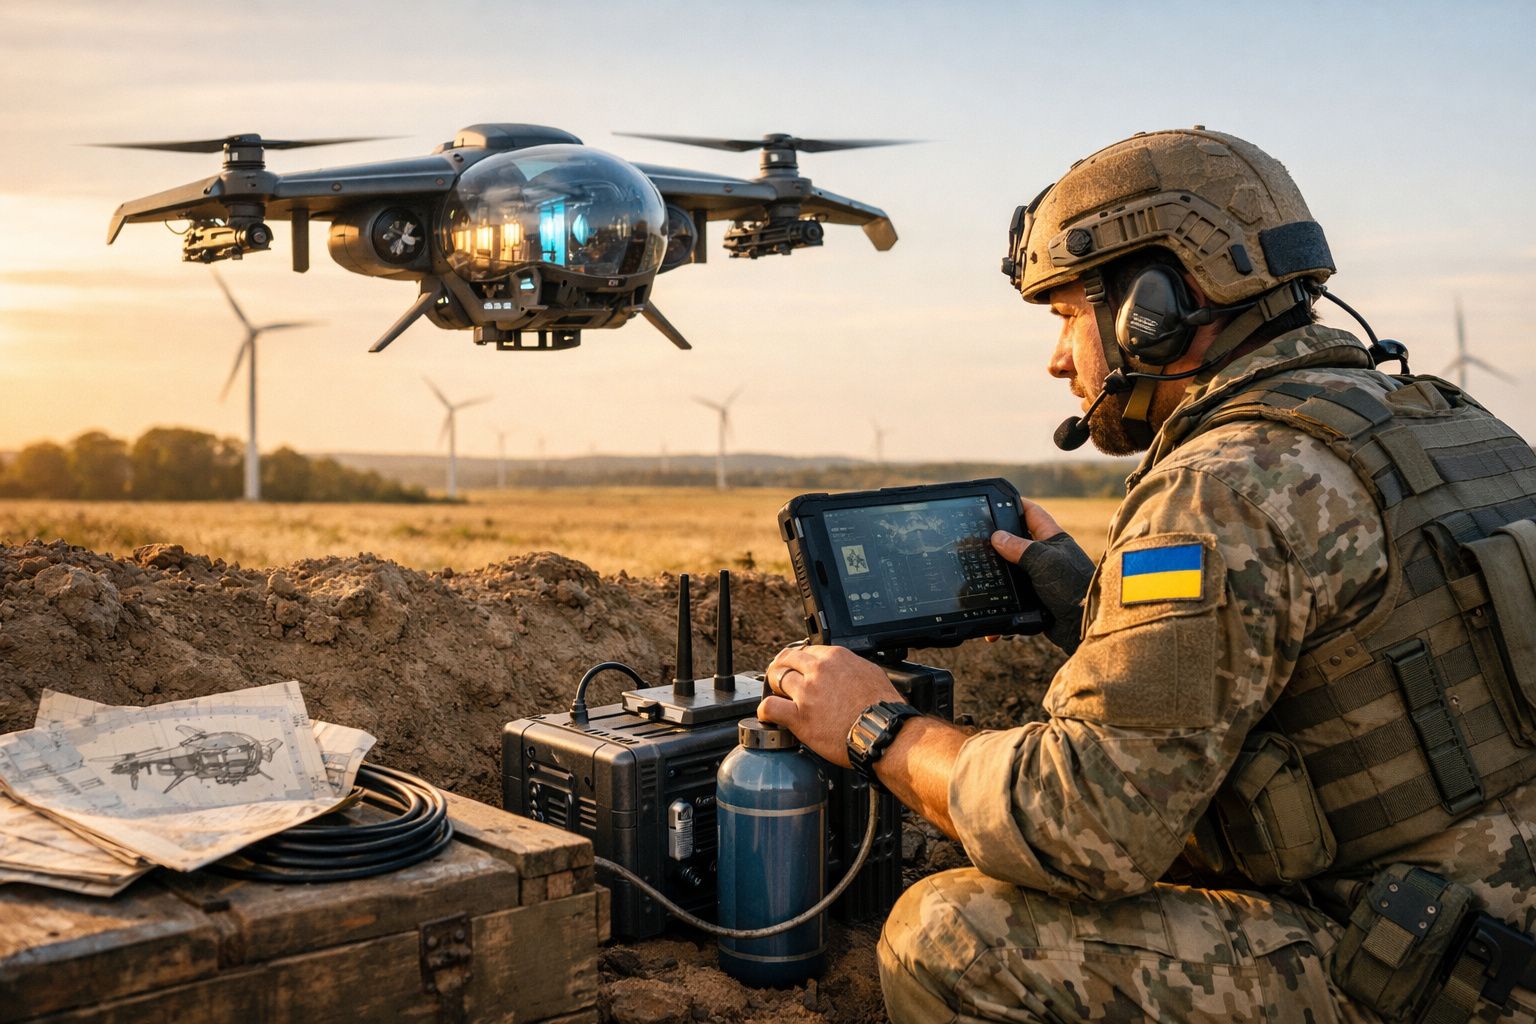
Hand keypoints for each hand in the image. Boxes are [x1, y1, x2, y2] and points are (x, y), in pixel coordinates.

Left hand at [759, 645, 902, 766]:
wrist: (884, 731)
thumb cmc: (883, 707)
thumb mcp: (871, 673)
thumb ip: (851, 667)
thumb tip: (844, 670)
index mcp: (835, 657)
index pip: (806, 650)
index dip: (799, 661)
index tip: (797, 669)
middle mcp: (819, 670)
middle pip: (786, 660)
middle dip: (780, 668)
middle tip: (778, 678)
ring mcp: (807, 693)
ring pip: (776, 679)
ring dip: (774, 687)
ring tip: (776, 696)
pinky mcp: (800, 717)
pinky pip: (770, 707)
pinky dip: (766, 710)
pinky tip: (769, 714)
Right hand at [990, 498, 1093, 653]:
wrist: (1085, 625)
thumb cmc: (1073, 586)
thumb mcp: (1044, 560)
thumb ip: (1019, 547)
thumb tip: (996, 537)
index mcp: (1052, 539)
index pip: (1032, 514)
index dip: (1016, 504)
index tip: (996, 500)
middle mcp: (1046, 557)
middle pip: (1017, 543)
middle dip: (998, 544)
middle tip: (976, 540)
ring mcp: (1040, 580)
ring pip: (1012, 574)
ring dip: (998, 581)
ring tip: (977, 579)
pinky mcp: (1036, 602)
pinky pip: (1014, 602)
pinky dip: (1003, 610)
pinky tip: (992, 614)